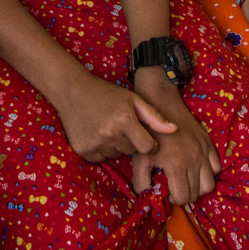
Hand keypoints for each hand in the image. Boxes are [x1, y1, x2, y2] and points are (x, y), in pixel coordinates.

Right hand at [53, 75, 176, 163]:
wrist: (73, 91)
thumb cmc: (107, 94)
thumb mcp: (133, 99)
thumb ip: (154, 116)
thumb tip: (174, 130)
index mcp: (125, 120)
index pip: (147, 148)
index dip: (148, 144)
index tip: (143, 135)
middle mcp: (109, 134)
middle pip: (131, 152)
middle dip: (130, 141)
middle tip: (119, 125)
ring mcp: (94, 143)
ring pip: (116, 155)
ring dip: (115, 146)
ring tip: (106, 127)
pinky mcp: (83, 151)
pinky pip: (101, 158)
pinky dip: (101, 150)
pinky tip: (96, 133)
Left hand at [130, 71, 221, 205]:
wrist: (160, 103)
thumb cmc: (147, 132)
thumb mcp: (139, 158)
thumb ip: (141, 182)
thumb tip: (147, 198)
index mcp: (176, 165)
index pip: (183, 197)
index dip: (174, 199)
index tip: (167, 192)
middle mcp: (194, 160)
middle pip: (197, 193)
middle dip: (186, 195)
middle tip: (175, 187)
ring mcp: (203, 151)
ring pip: (210, 184)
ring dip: (199, 187)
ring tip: (187, 179)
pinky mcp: (208, 143)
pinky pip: (217, 167)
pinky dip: (208, 172)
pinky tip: (195, 167)